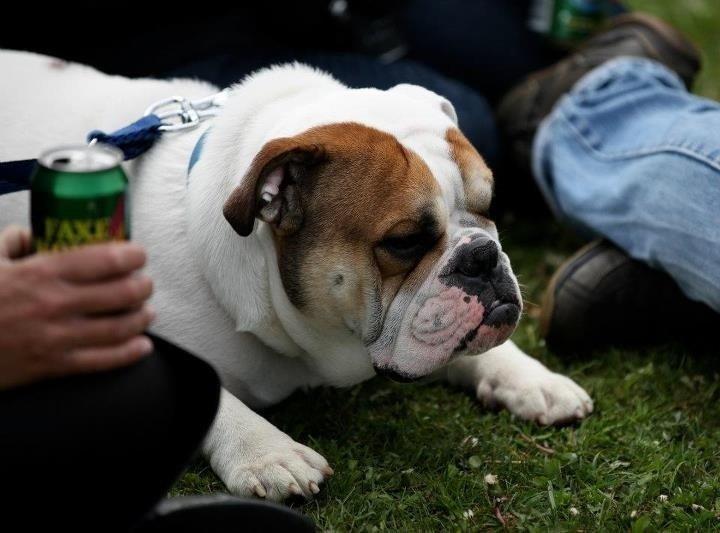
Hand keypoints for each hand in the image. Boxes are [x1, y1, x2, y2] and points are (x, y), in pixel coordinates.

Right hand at [0, 226, 155, 389]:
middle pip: (121, 292)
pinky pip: (103, 361)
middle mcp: (54, 304)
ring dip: (142, 318)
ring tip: (147, 311)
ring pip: (119, 327)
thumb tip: (31, 234)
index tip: (139, 253)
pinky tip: (142, 345)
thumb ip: (11, 242)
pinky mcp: (53, 367)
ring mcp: (56, 338)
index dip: (132, 254)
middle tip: (146, 283)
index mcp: (40, 273)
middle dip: (143, 286)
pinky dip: (130, 353)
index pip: (103, 259)